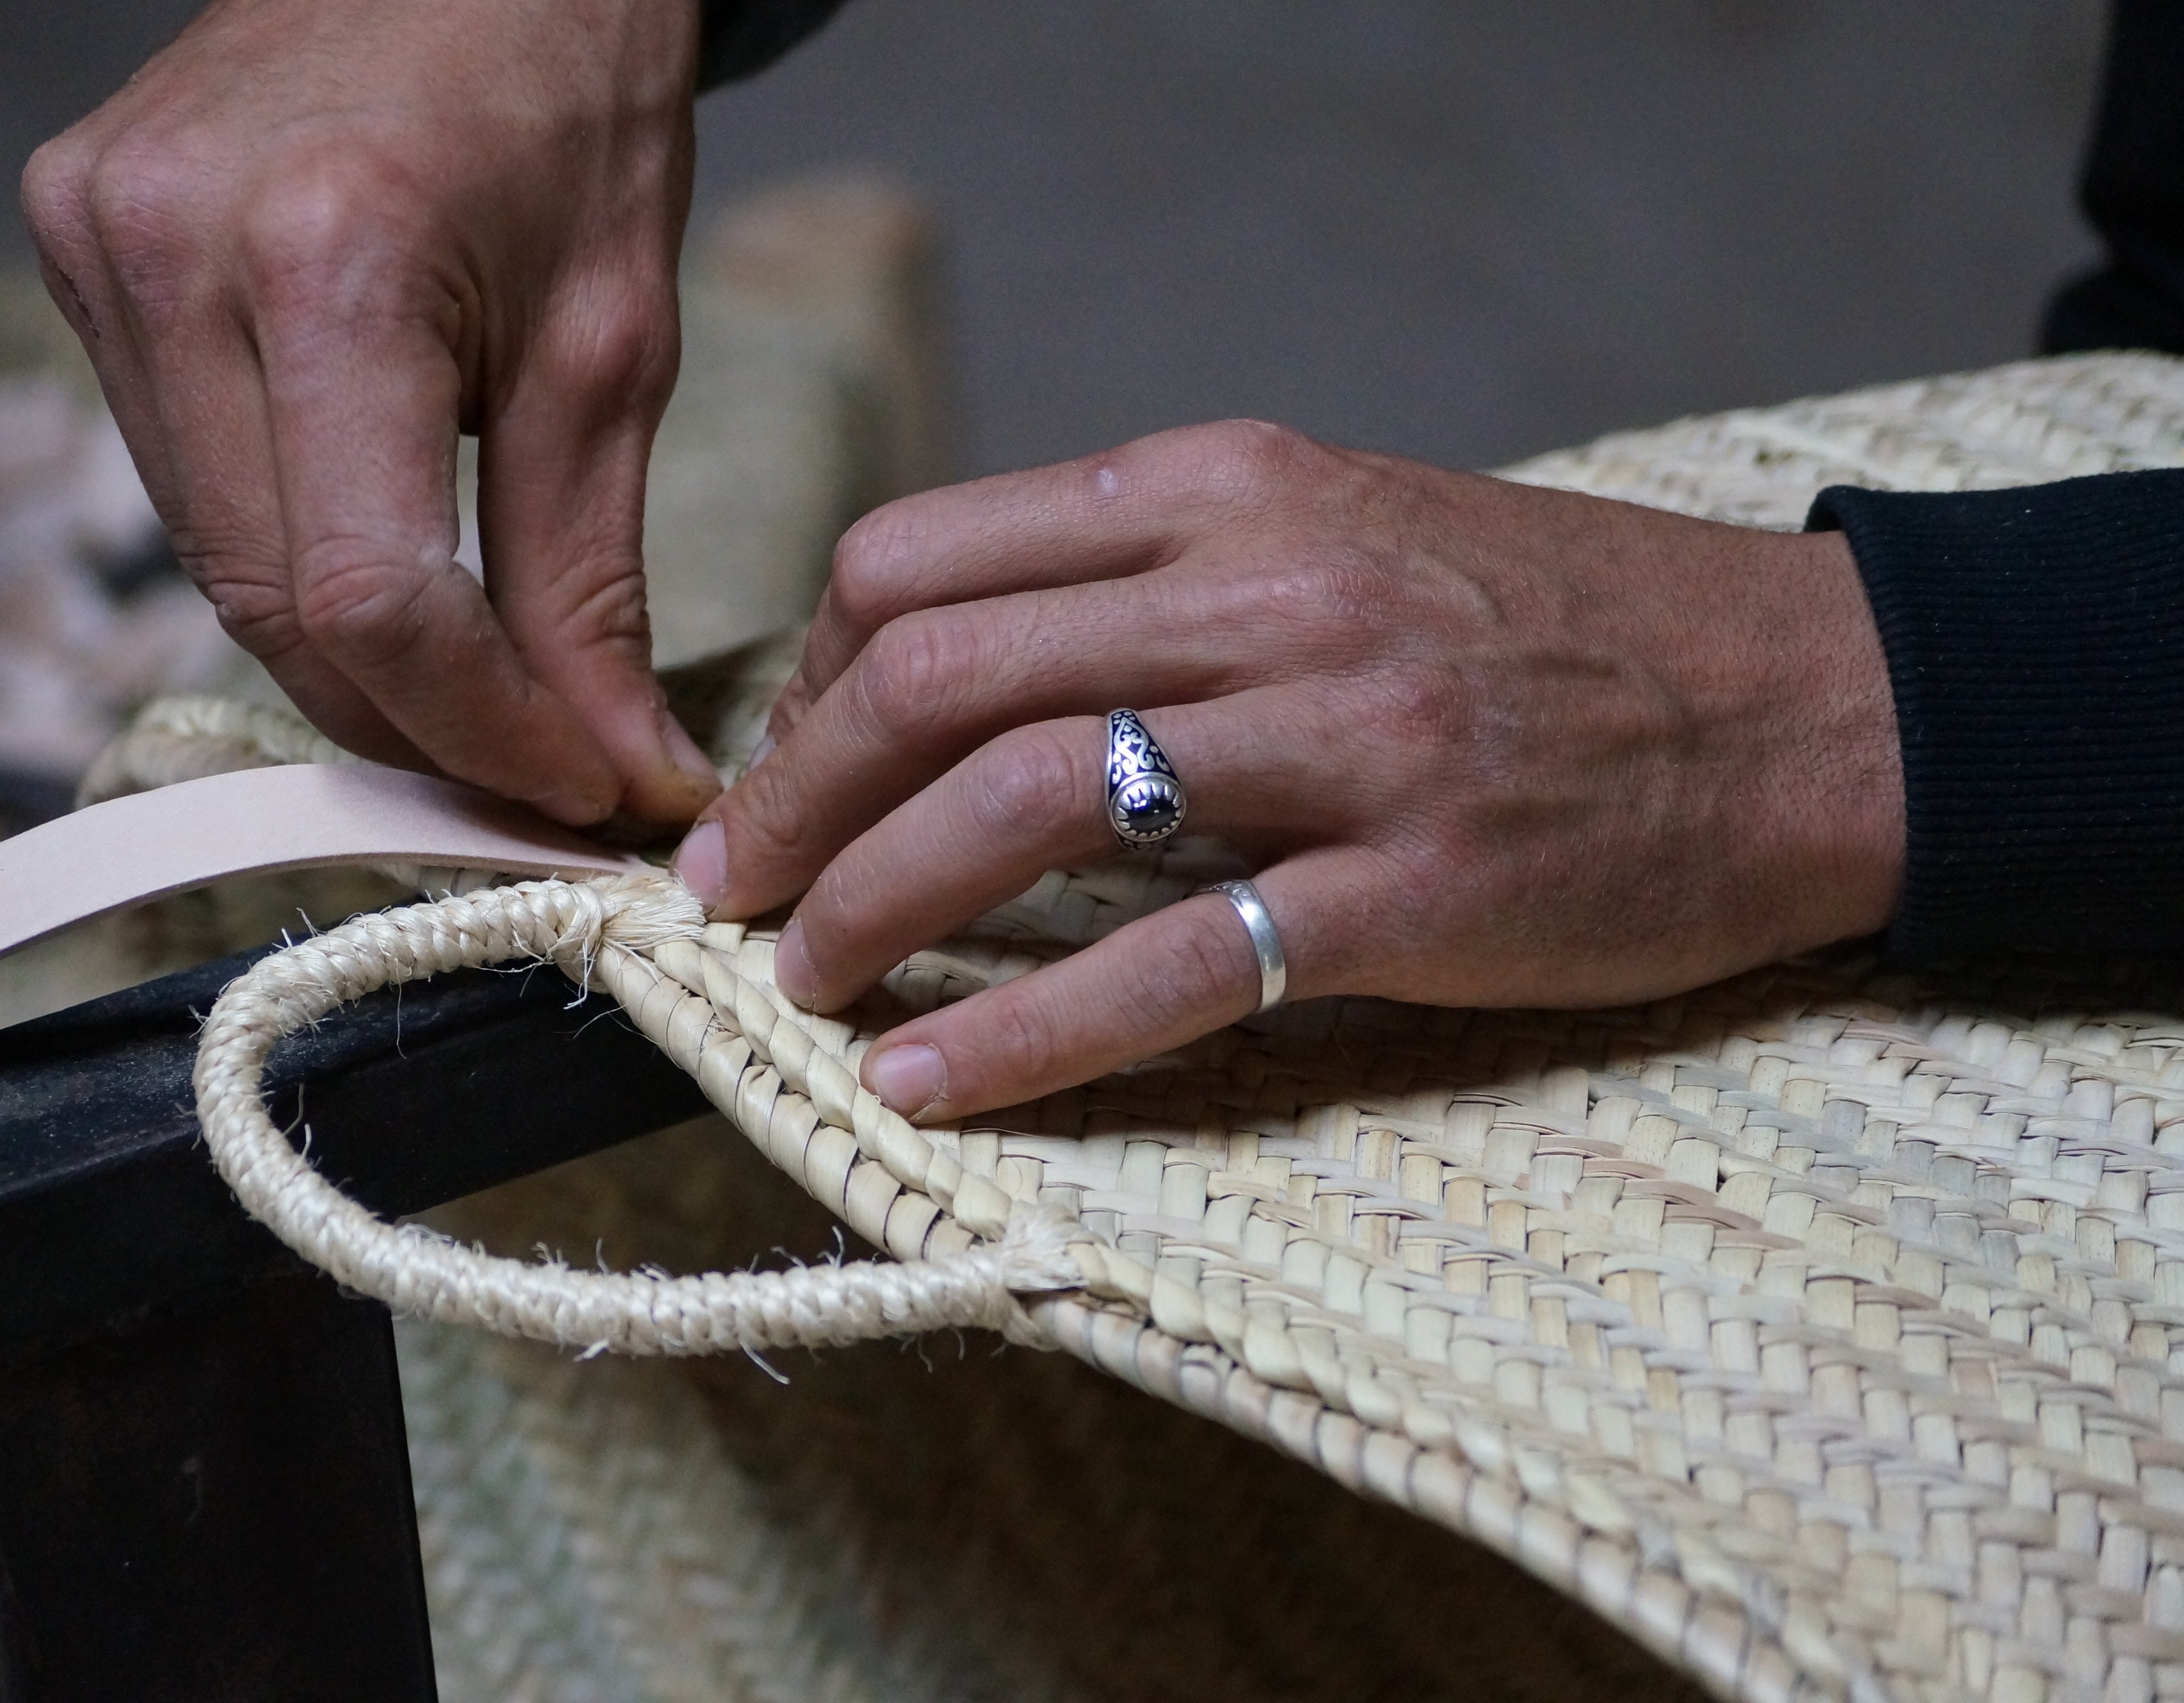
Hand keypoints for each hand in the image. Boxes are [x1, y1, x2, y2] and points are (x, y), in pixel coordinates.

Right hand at [22, 0, 718, 826]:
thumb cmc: (565, 98)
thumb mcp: (610, 345)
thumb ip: (588, 581)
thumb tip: (610, 769)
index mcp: (327, 258)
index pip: (370, 596)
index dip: (479, 729)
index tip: (576, 789)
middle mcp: (172, 251)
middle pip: (274, 602)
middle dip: (413, 720)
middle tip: (530, 771)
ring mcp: (97, 244)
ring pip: (215, 562)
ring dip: (346, 650)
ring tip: (469, 681)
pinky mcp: (76, 246)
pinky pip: (182, 476)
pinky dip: (283, 550)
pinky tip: (367, 557)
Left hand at [676, 421, 1904, 1120]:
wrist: (1807, 704)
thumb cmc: (1551, 628)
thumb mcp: (1340, 531)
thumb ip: (1156, 580)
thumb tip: (962, 671)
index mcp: (1225, 490)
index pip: (923, 558)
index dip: (810, 678)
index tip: (784, 772)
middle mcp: (1265, 590)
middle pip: (933, 674)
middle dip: (793, 800)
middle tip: (732, 895)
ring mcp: (1342, 738)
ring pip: (1023, 803)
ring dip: (869, 901)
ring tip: (803, 982)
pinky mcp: (1413, 887)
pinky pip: (1169, 966)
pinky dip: (1021, 1035)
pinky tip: (925, 1084)